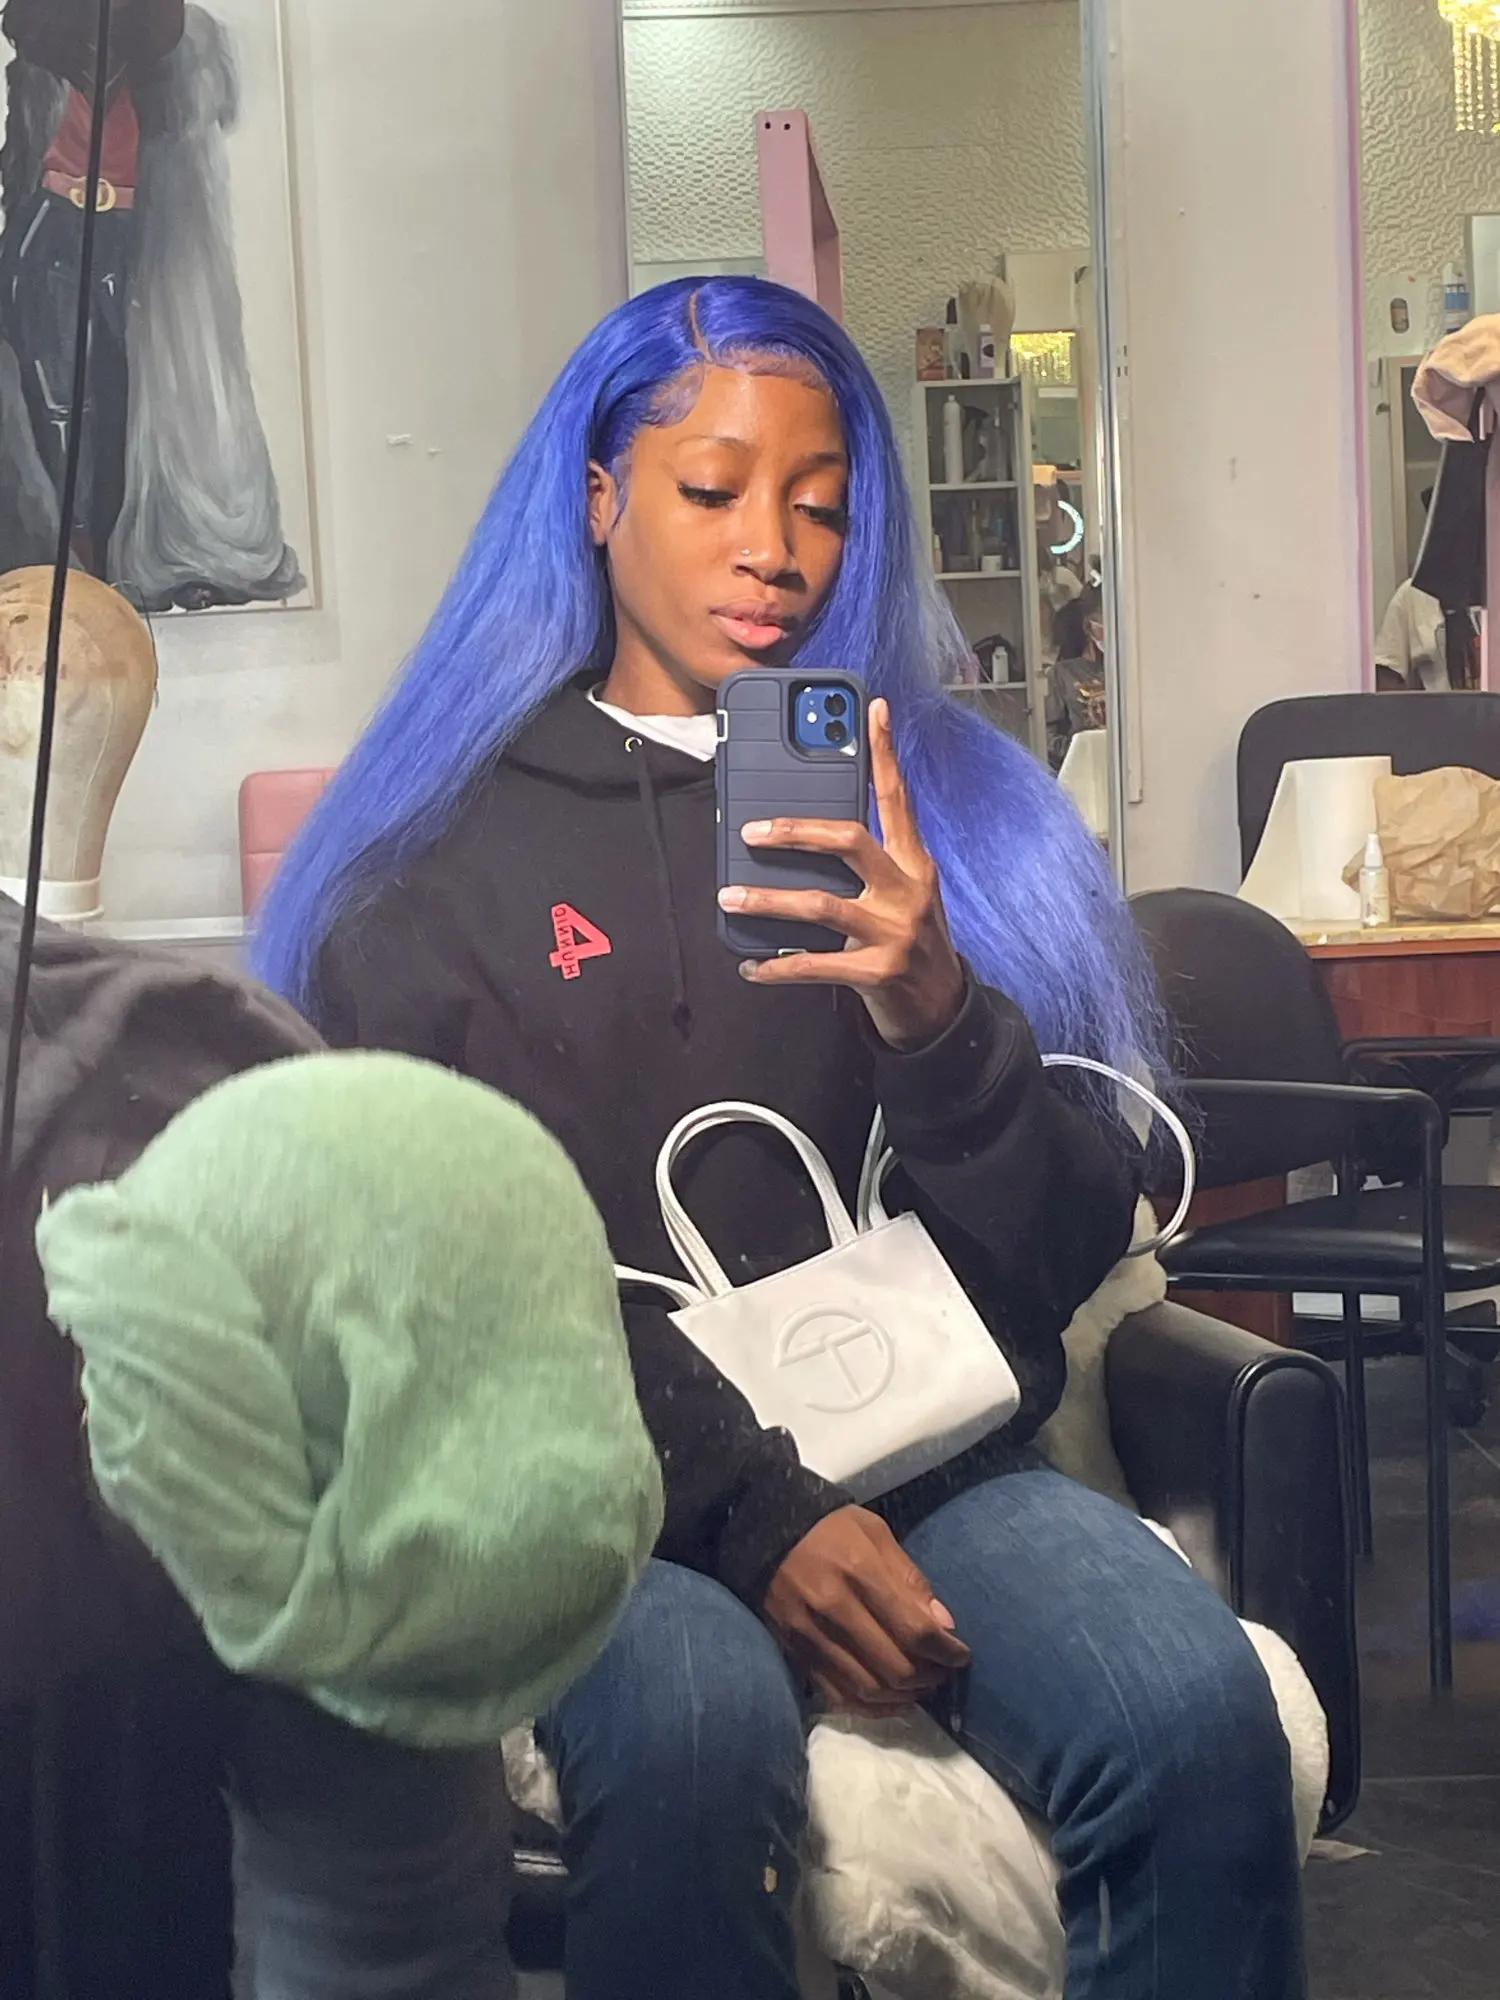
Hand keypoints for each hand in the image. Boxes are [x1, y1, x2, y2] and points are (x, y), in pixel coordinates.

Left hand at [718, 699, 965, 1050]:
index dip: (885, 753)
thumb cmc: (914, 944)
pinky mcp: (876, 973)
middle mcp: (907, 891)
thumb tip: (809, 839)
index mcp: (916, 865)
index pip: (898, 799)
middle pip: (850, 841)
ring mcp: (893, 932)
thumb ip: (874, 867)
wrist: (945, 1011)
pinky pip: (812, 965)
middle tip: (752, 831)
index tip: (872, 710)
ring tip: (729, 897)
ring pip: (820, 904)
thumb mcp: (907, 896)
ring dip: (768, 901)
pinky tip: (751, 966)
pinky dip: (775, 967)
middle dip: (796, 831)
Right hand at [763, 1506, 970, 1715]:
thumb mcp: (876, 1534)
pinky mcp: (794, 1652)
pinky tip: (889, 1699)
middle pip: (894, 1666)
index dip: (946, 1651)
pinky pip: (838, 1695)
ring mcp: (810, 1635)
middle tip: (943, 1672)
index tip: (961, 1656)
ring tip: (920, 1687)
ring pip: (868, 1688)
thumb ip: (910, 1579)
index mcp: (859, 1571)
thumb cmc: (830, 1527)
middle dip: (929, 1677)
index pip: (914, 1629)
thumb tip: (944, 1625)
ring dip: (904, 1696)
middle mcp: (834, 1608)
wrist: (763, 1529)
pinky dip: (870, 1706)